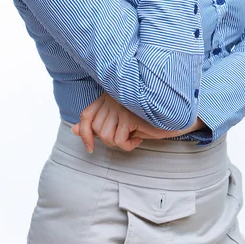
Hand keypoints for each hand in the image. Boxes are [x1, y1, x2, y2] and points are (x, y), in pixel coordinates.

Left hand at [71, 92, 206, 152]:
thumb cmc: (145, 118)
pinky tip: (139, 137)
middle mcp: (112, 99)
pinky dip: (128, 145)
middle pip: (97, 130)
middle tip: (126, 137)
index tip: (90, 148)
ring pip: (106, 136)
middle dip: (110, 141)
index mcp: (107, 97)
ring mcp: (120, 106)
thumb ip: (97, 123)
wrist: (171, 114)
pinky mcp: (129, 116)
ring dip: (120, 143)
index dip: (83, 133)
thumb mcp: (119, 121)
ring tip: (132, 136)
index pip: (86, 115)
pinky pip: (119, 140)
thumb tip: (73, 130)